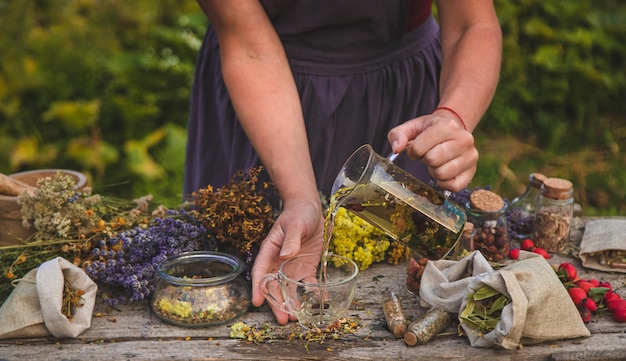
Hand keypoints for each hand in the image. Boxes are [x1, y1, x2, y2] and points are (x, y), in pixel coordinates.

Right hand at [251, 197, 323, 324]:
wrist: (310, 209)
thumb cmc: (298, 213)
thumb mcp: (295, 224)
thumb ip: (290, 239)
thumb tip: (285, 255)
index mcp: (270, 251)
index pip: (260, 271)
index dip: (258, 287)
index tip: (257, 302)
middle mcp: (279, 263)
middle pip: (274, 286)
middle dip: (277, 303)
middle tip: (283, 318)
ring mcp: (292, 267)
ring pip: (290, 289)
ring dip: (293, 303)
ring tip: (296, 318)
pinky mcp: (306, 269)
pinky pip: (309, 284)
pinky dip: (314, 294)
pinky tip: (320, 302)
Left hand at [387, 110, 477, 191]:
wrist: (453, 130)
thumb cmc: (430, 130)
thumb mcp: (412, 127)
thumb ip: (398, 134)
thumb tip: (396, 149)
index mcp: (447, 126)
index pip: (420, 148)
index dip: (413, 151)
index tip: (416, 149)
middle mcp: (464, 140)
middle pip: (432, 160)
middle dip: (425, 160)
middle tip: (428, 155)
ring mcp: (471, 156)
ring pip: (442, 174)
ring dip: (434, 171)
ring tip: (437, 162)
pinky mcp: (472, 171)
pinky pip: (454, 186)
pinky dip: (444, 183)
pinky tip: (443, 173)